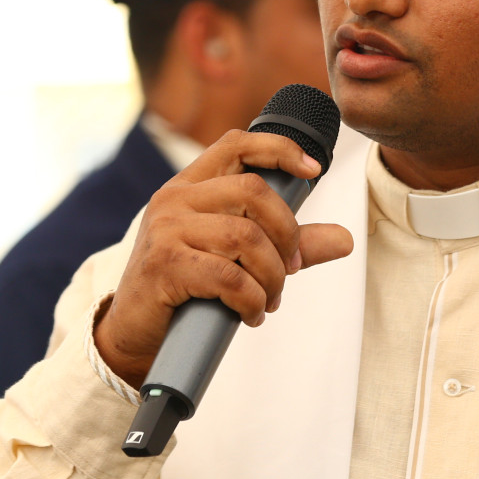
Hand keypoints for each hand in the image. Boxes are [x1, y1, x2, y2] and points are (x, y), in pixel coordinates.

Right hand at [93, 129, 353, 385]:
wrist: (134, 334)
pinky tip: (250, 314)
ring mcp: (166, 230)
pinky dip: (251, 300)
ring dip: (272, 276)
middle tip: (292, 270)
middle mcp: (174, 199)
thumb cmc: (187, 289)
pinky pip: (229, 277)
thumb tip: (345, 239)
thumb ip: (287, 245)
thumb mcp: (237, 258)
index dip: (280, 149)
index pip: (237, 144)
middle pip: (254, 191)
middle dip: (287, 234)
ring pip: (245, 237)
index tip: (313, 171)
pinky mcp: (164, 266)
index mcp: (190, 186)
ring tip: (268, 299)